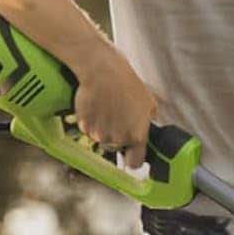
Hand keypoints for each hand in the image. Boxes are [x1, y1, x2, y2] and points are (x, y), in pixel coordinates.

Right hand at [71, 43, 156, 168]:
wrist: (102, 71)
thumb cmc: (127, 84)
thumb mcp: (149, 103)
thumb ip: (148, 122)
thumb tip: (147, 126)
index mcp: (137, 137)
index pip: (135, 163)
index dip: (133, 159)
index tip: (131, 154)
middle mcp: (118, 139)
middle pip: (115, 148)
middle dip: (116, 138)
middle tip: (116, 118)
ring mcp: (99, 133)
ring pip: (100, 139)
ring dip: (102, 129)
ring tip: (106, 109)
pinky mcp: (83, 126)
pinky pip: (87, 130)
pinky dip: (90, 122)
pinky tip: (96, 106)